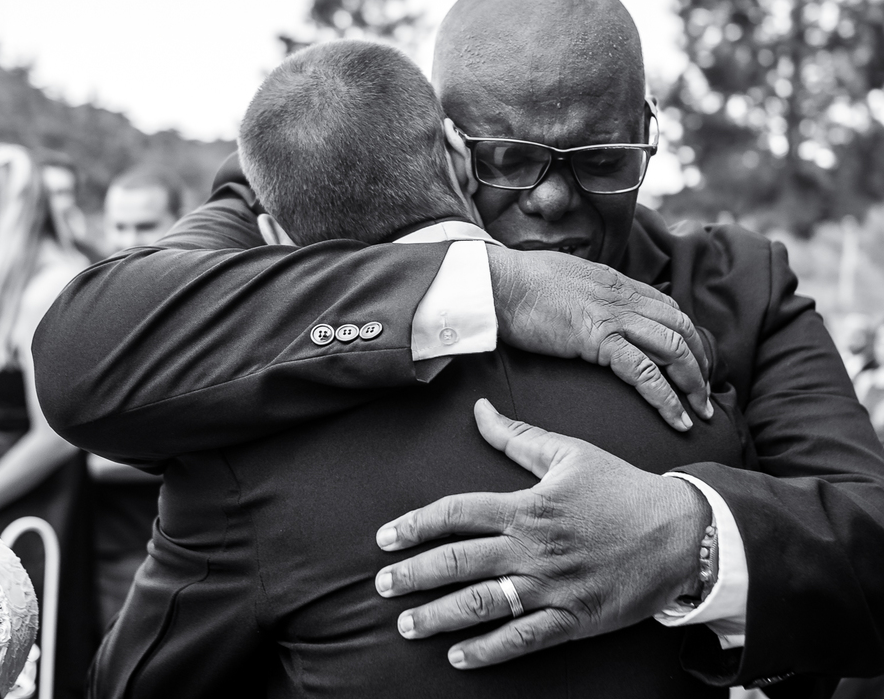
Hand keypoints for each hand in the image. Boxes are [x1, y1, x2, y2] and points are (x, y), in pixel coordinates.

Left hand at [373, 399, 709, 668]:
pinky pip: (524, 638)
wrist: (683, 531)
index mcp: (526, 506)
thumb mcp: (569, 453)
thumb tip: (479, 409)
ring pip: (484, 603)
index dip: (415, 525)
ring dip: (440, 616)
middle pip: (459, 561)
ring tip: (406, 626)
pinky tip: (458, 657)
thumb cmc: (621, 489)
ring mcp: (552, 585)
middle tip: (382, 586)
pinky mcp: (574, 617)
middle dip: (414, 574)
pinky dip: (490, 650)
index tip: (385, 537)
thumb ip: (517, 437)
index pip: (456, 512)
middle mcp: (532, 547)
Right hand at [488, 246, 710, 431]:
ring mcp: (613, 316)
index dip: (685, 337)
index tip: (689, 362)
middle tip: (704, 394)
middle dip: (700, 363)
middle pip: (681, 328)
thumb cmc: (517, 283)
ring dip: (693, 383)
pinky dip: (666, 397)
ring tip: (699, 412)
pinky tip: (676, 418)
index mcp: (614, 282)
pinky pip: (645, 371)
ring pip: (673, 349)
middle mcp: (622, 297)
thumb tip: (583, 304)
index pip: (667, 307)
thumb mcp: (563, 278)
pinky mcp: (598, 339)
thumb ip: (584, 292)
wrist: (497, 282)